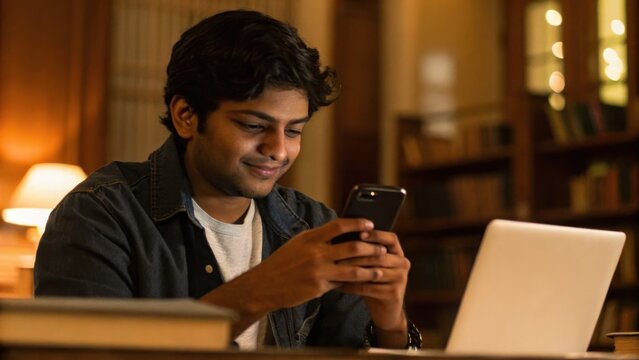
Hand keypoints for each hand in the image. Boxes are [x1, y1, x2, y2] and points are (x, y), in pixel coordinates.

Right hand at [200, 218, 389, 336]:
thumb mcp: (298, 244)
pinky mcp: (319, 287)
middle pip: (353, 246)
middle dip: (372, 248)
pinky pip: (343, 284)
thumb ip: (318, 239)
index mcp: (311, 237)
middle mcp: (316, 252)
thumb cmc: (283, 263)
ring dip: (370, 268)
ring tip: (381, 269)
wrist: (264, 285)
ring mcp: (318, 270)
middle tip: (383, 249)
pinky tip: (365, 283)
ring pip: (353, 268)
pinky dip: (355, 283)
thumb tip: (341, 234)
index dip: (358, 224)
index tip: (371, 225)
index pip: (339, 225)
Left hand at [336, 228, 410, 347]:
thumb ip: (366, 251)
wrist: (387, 310)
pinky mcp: (393, 294)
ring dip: (352, 270)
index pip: (391, 238)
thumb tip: (342, 236)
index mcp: (399, 253)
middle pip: (379, 255)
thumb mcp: (373, 264)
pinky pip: (368, 288)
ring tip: (335, 268)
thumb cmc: (375, 282)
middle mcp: (403, 264)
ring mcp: (401, 279)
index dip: (376, 235)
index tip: (359, 233)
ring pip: (372, 272)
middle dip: (356, 254)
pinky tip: (339, 285)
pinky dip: (352, 286)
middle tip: (337, 254)